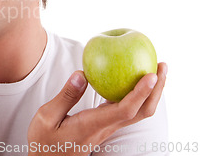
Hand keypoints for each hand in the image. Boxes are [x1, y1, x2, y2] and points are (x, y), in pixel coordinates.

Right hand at [27, 62, 166, 154]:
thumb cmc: (44, 140)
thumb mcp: (46, 117)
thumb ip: (66, 96)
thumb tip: (82, 73)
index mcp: (92, 125)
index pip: (124, 109)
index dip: (141, 92)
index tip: (152, 75)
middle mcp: (105, 127)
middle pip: (141, 111)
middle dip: (156, 90)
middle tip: (162, 65)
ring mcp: (107, 128)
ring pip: (138, 112)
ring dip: (151, 92)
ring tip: (155, 69)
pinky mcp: (105, 125)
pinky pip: (127, 109)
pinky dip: (137, 94)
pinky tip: (132, 80)